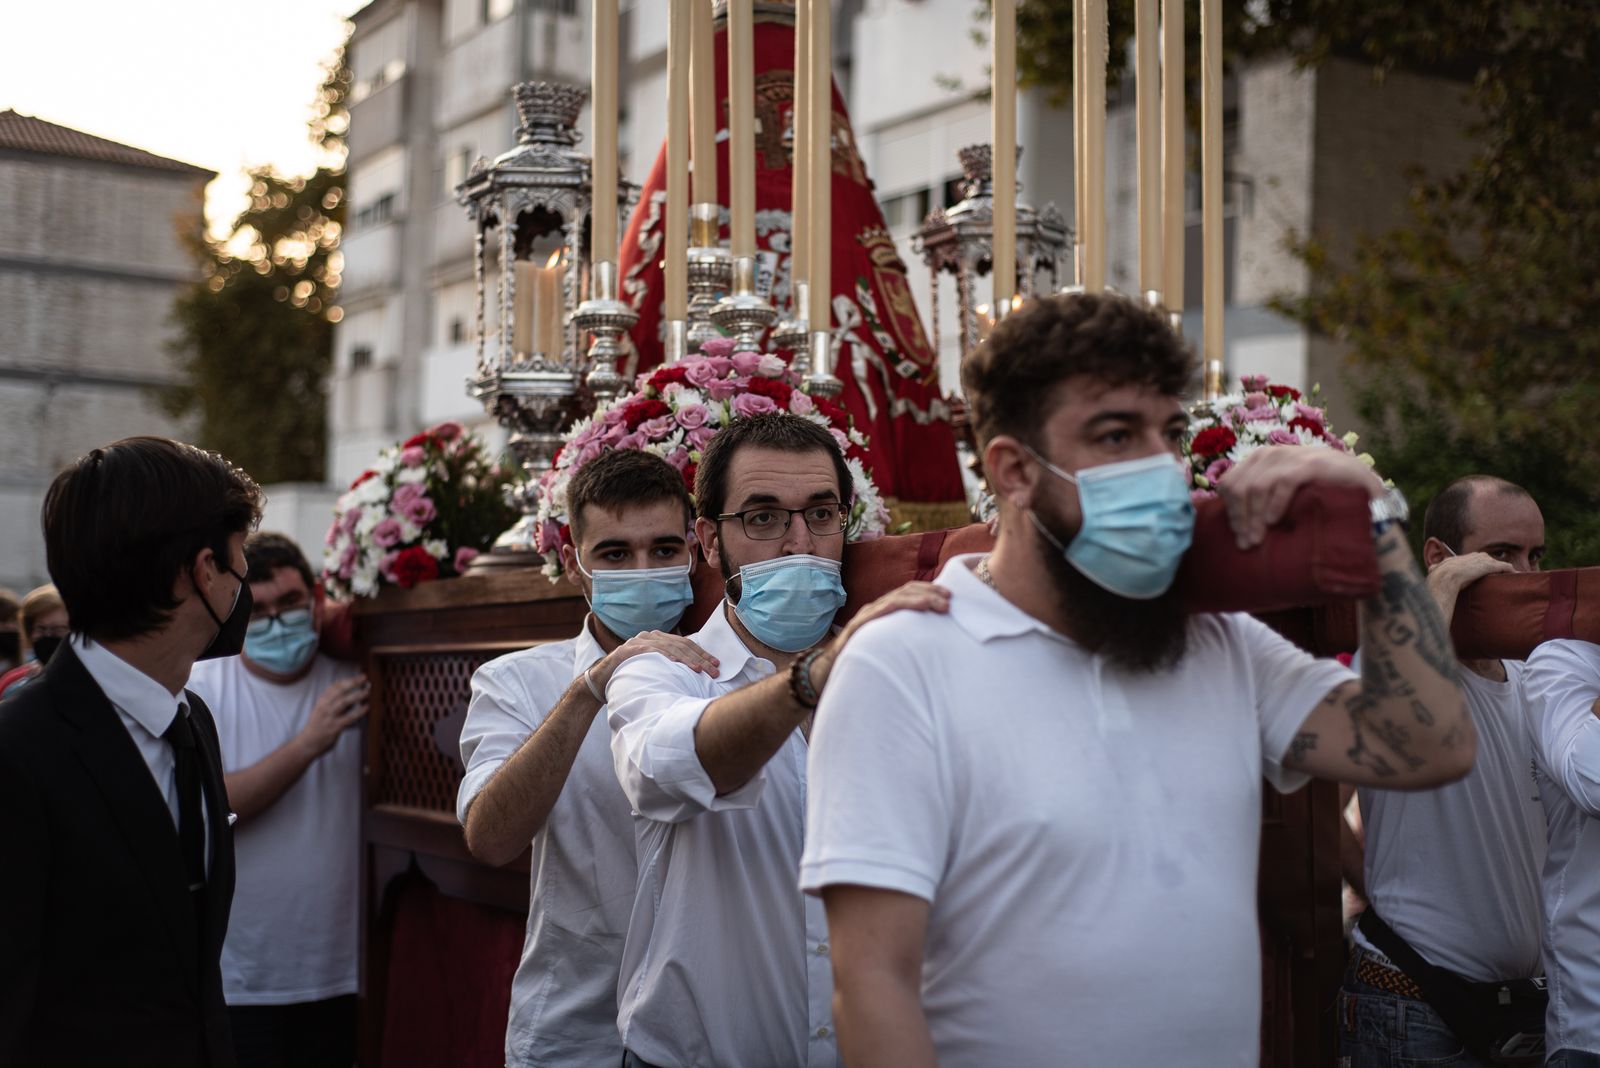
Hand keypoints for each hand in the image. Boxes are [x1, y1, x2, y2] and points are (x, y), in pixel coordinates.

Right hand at [297, 675, 369, 758]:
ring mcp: (329, 716)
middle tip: (364, 678)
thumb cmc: (318, 725)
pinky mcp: (335, 727)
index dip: (348, 680)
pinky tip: (366, 707)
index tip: (359, 676)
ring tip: (367, 691)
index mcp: (322, 701)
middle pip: (340, 691)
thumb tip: (355, 694)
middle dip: (353, 683)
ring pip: (344, 702)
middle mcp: (325, 706)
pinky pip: (349, 717)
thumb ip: (335, 702)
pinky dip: (359, 711)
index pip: (334, 686)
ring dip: (357, 695)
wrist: (307, 742)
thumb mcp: (322, 710)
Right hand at [589, 631, 719, 691]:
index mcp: (658, 639)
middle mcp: (650, 636)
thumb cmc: (631, 676)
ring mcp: (639, 641)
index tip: (716, 664)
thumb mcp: (655, 669)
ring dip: (687, 659)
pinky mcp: (629, 649)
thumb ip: (670, 665)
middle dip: (700, 659)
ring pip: (669, 647)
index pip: (686, 644)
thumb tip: (696, 672)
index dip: (702, 653)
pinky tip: (676, 664)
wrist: (601, 680)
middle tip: (714, 671)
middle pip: (681, 645)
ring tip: (699, 670)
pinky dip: (665, 656)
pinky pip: (651, 651)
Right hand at [810, 581, 951, 690]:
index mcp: (885, 612)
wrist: (826, 673)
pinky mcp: (857, 628)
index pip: (909, 592)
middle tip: (949, 600)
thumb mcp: (889, 647)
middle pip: (905, 591)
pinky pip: (877, 613)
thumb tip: (932, 642)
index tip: (949, 596)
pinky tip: (909, 607)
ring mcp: (866, 617)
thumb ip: (904, 640)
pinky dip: (895, 607)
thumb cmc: (862, 661)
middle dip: (930, 592)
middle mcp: (876, 609)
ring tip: (938, 604)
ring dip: (919, 599)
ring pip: (895, 599)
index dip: (929, 590)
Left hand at [1219, 446, 1384, 548]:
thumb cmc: (1317, 493)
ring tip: (1257, 539)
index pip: (1228, 483)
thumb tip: (1235, 525)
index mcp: (1259, 461)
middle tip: (1246, 543)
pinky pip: (1283, 483)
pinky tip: (1275, 522)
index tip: (1238, 536)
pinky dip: (1276, 504)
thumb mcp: (1282, 494)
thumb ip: (1260, 500)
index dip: (1230, 511)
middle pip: (1238, 487)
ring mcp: (1291, 456)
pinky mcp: (1311, 464)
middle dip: (1239, 519)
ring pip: (1256, 487)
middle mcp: (1271, 454)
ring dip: (1254, 517)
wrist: (1359, 483)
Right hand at [1426, 551, 1511, 611]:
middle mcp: (1471, 556)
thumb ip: (1435, 569)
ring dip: (1501, 567)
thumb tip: (1431, 569)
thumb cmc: (1438, 577)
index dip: (1477, 564)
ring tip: (1508, 573)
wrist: (1445, 578)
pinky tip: (1516, 574)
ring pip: (1494, 562)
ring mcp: (1481, 561)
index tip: (1480, 570)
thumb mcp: (1434, 571)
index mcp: (1460, 557)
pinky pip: (1504, 567)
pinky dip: (1510, 570)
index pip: (1471, 559)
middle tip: (1496, 572)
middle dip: (1490, 564)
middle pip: (1484, 558)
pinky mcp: (1490, 566)